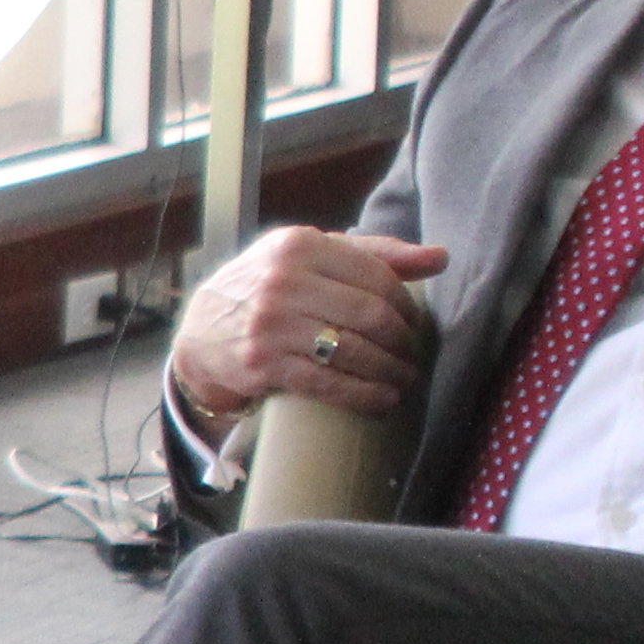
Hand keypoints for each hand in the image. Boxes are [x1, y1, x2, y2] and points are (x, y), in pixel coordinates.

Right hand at [169, 227, 449, 428]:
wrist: (202, 330)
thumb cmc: (270, 288)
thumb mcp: (312, 257)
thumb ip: (376, 253)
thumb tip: (441, 256)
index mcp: (300, 245)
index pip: (377, 276)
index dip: (405, 305)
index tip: (412, 323)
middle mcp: (283, 281)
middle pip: (371, 315)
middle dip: (402, 341)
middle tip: (410, 354)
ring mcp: (271, 325)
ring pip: (355, 351)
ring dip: (390, 371)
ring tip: (403, 378)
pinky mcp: (263, 364)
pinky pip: (329, 383)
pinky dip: (365, 395)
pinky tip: (383, 398)